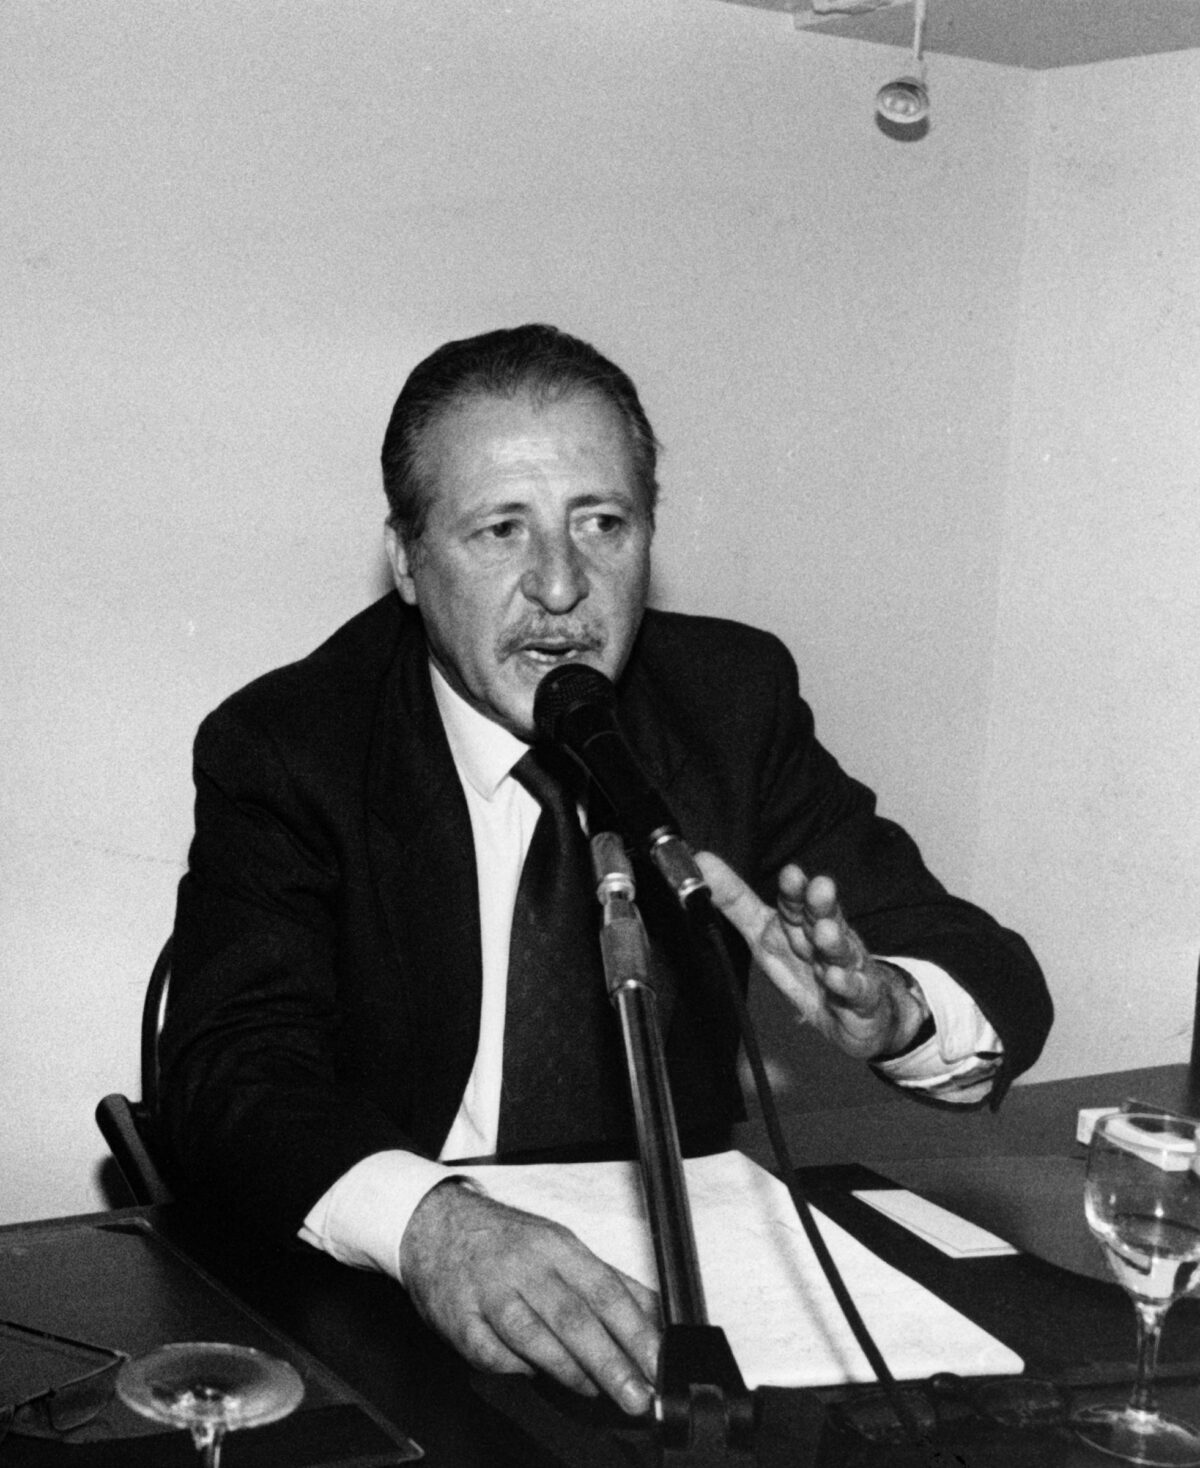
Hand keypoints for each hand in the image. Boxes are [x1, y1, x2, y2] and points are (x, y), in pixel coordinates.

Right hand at [399, 1180, 659, 1413]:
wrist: (437, 1227)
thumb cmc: (507, 1241)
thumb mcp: (560, 1246)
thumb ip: (608, 1281)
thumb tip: (654, 1313)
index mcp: (556, 1245)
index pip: (605, 1290)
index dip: (634, 1330)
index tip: (656, 1362)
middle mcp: (524, 1266)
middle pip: (573, 1318)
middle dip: (610, 1363)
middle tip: (636, 1395)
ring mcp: (489, 1293)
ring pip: (534, 1338)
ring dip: (569, 1371)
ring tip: (595, 1390)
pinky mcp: (459, 1319)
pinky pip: (493, 1356)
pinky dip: (517, 1370)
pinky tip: (534, 1374)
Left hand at [696, 852, 926, 1059]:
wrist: (859, 1008)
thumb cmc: (807, 966)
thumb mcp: (764, 935)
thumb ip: (735, 902)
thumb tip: (702, 861)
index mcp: (801, 925)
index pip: (795, 904)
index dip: (794, 890)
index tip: (791, 874)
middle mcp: (827, 940)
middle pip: (824, 919)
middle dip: (820, 905)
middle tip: (819, 888)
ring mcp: (848, 968)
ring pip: (841, 953)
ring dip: (834, 942)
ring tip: (825, 932)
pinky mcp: (862, 998)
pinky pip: (856, 991)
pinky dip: (848, 985)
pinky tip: (837, 979)